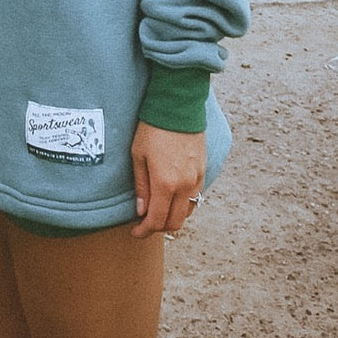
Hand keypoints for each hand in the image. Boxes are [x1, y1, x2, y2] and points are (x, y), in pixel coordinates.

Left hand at [130, 122, 205, 237]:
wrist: (177, 106)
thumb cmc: (153, 128)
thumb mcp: (138, 156)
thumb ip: (141, 186)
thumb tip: (141, 211)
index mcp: (166, 183)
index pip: (157, 220)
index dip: (144, 231)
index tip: (135, 231)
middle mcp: (185, 186)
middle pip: (175, 223)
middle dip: (159, 227)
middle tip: (145, 222)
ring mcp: (196, 179)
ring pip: (187, 212)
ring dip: (172, 216)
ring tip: (157, 209)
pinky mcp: (203, 170)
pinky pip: (195, 197)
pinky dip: (182, 204)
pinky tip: (171, 196)